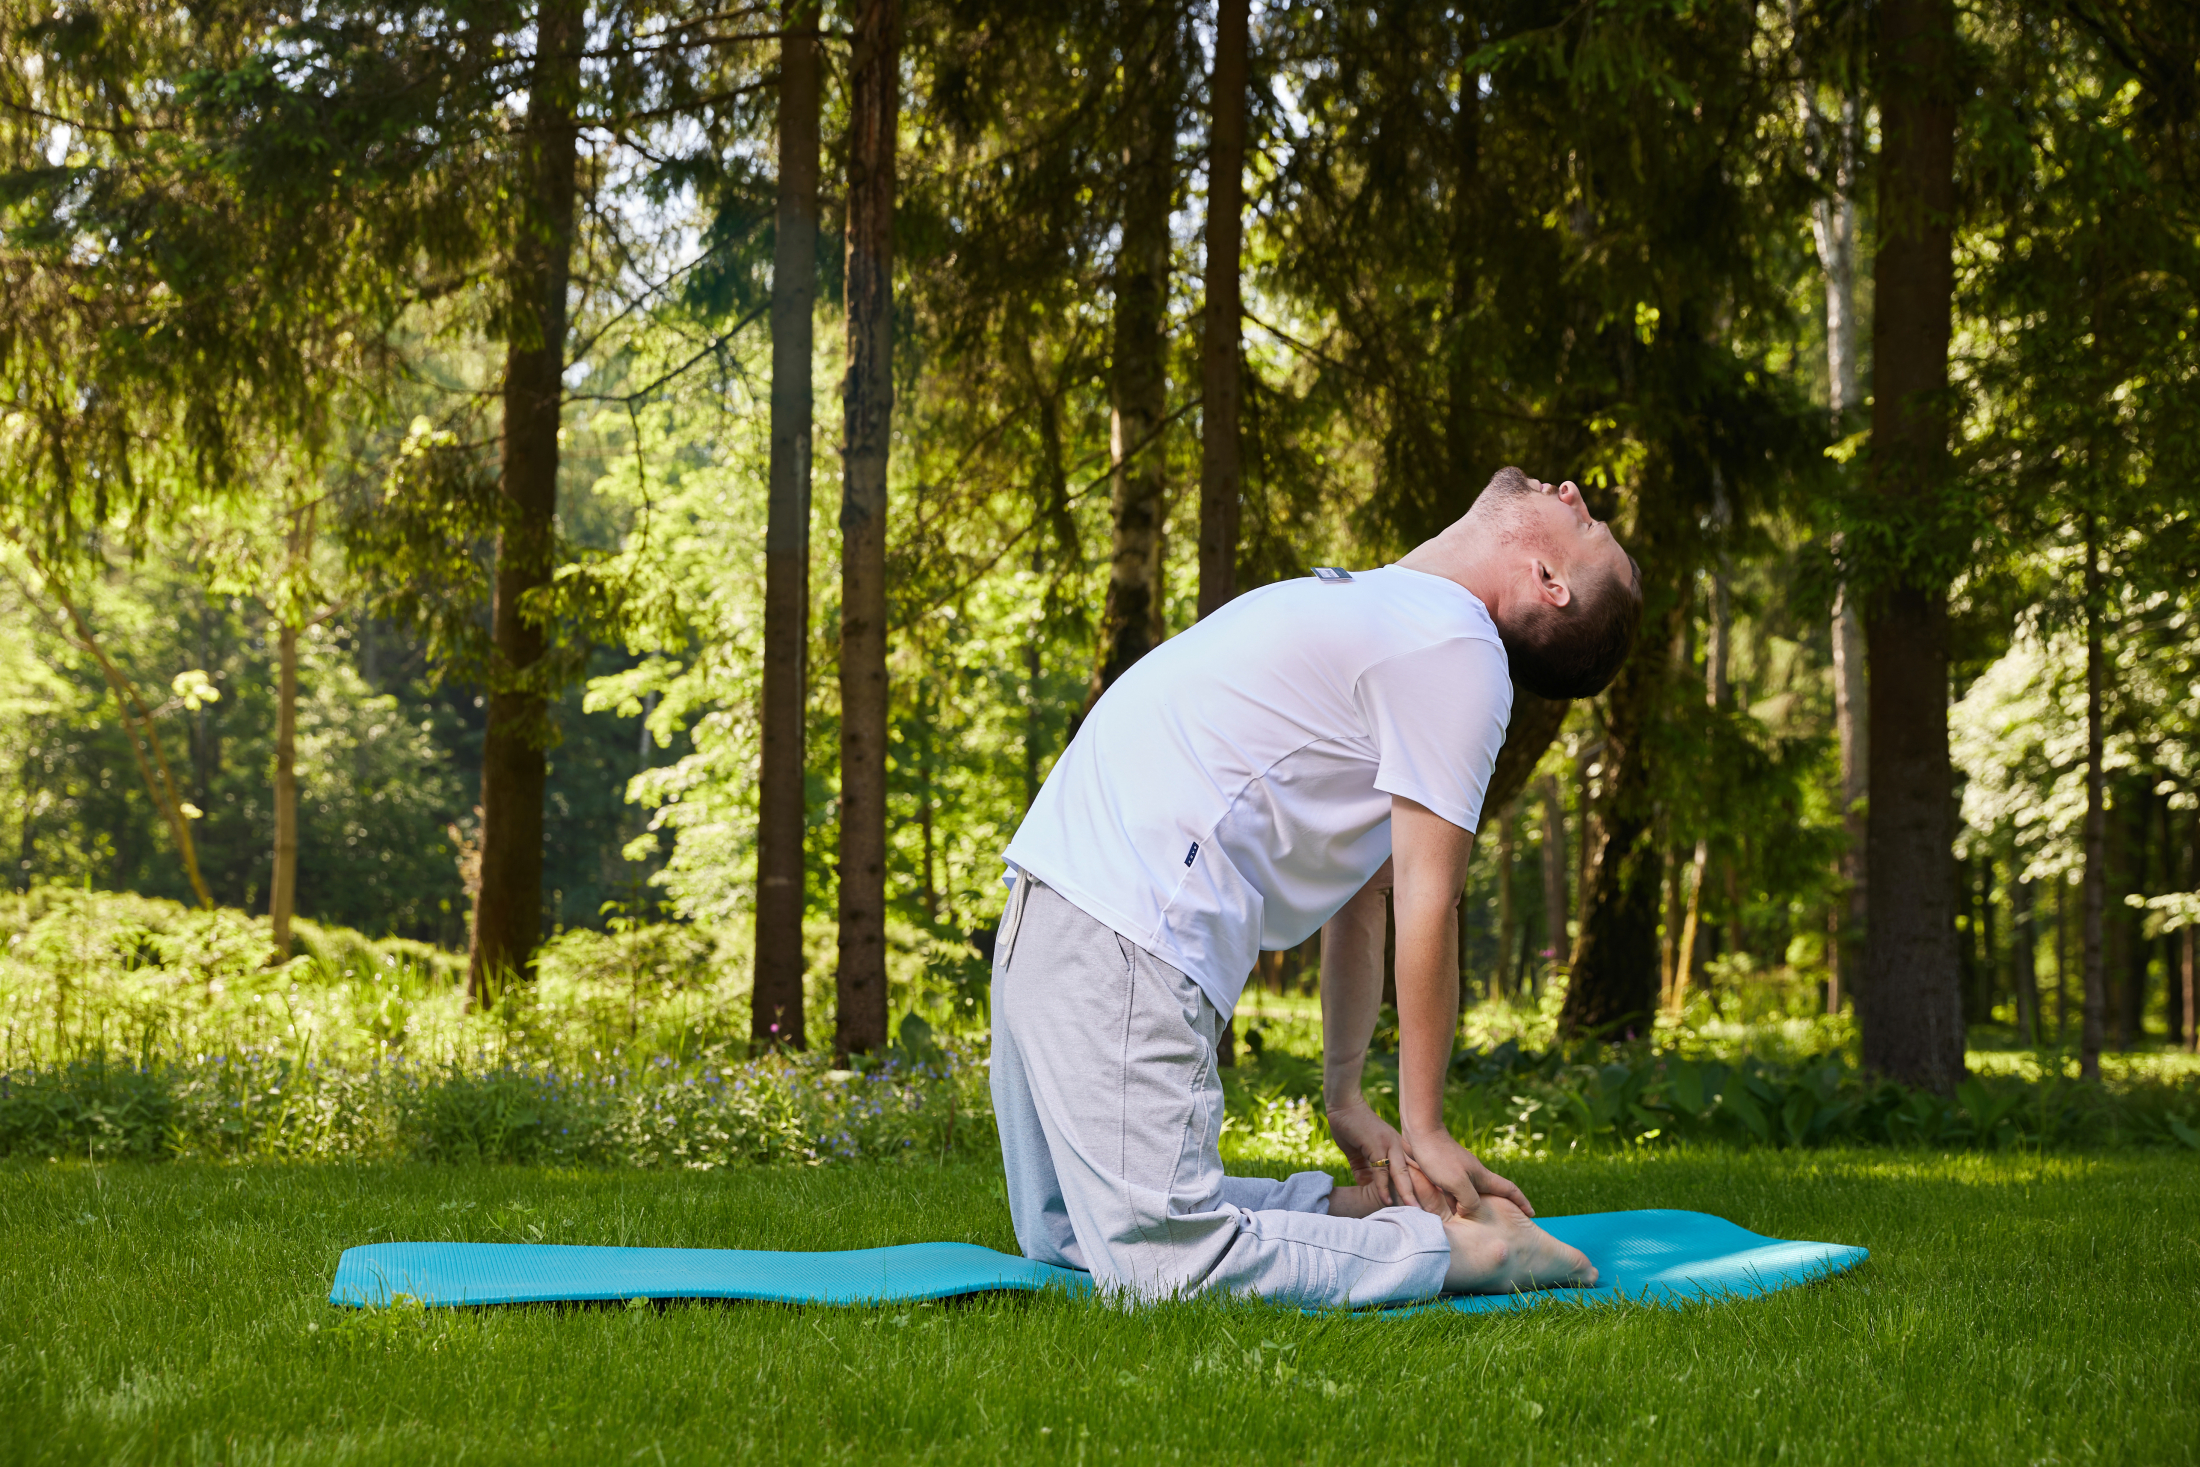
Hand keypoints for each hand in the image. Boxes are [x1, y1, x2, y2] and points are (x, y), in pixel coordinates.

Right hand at [1325, 1097, 1424, 1210]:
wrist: (1343, 1105)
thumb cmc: (1349, 1126)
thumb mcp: (1357, 1152)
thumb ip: (1362, 1168)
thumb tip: (1364, 1184)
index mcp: (1395, 1146)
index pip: (1410, 1167)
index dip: (1420, 1182)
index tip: (1430, 1198)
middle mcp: (1397, 1145)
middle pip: (1412, 1172)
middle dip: (1421, 1191)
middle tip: (1430, 1209)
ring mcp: (1389, 1145)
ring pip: (1401, 1173)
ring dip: (1407, 1193)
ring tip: (1414, 1209)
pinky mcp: (1378, 1146)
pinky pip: (1382, 1172)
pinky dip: (1384, 1187)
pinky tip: (1387, 1200)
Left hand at [1400, 1124, 1533, 1217]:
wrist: (1420, 1132)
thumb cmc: (1439, 1157)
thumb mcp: (1457, 1183)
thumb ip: (1468, 1200)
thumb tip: (1468, 1211)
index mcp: (1482, 1177)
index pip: (1509, 1190)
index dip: (1522, 1202)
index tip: (1532, 1214)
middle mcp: (1473, 1175)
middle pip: (1487, 1196)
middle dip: (1492, 1210)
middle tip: (1494, 1226)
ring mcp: (1459, 1173)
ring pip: (1467, 1195)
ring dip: (1467, 1208)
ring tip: (1466, 1224)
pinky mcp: (1444, 1172)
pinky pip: (1452, 1191)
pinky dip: (1451, 1201)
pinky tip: (1443, 1209)